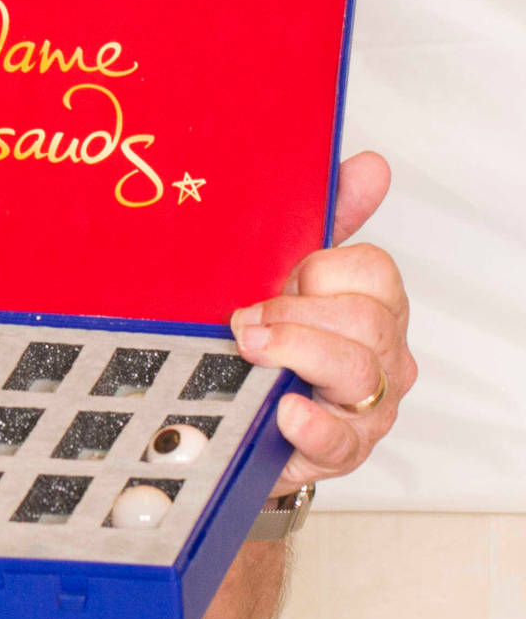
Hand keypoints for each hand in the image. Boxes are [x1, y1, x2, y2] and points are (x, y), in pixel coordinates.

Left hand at [228, 151, 415, 494]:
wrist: (238, 419)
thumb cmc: (271, 343)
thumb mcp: (284, 276)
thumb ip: (328, 219)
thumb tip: (370, 165)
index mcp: (372, 305)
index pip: (373, 270)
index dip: (321, 271)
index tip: (282, 277)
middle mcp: (381, 355)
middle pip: (365, 320)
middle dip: (295, 313)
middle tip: (246, 320)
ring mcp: (367, 407)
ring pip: (357, 371)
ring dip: (296, 353)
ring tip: (250, 351)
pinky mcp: (341, 453)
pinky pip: (339, 439)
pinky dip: (309, 423)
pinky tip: (283, 410)